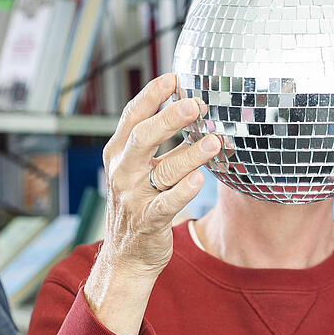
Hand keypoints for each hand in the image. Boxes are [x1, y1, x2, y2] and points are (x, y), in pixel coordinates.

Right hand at [84, 74, 218, 334]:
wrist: (126, 257)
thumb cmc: (139, 204)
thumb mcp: (140, 170)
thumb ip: (159, 142)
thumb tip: (190, 108)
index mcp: (118, 154)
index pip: (132, 117)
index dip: (152, 96)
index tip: (174, 78)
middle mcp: (122, 173)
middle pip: (143, 138)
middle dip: (169, 119)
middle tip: (195, 104)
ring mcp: (134, 198)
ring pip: (163, 170)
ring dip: (190, 153)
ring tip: (215, 140)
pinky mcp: (149, 221)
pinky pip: (167, 204)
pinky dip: (183, 191)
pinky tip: (199, 180)